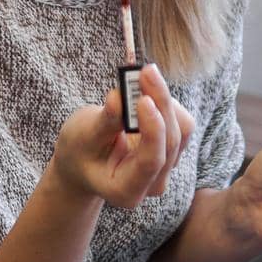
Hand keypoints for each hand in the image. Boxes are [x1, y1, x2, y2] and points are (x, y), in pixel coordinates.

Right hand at [50, 63, 196, 206]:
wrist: (84, 158)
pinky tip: (147, 91)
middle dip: (160, 103)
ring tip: (142, 77)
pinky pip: (181, 123)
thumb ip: (105, 122)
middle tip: (145, 71)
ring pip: (181, 129)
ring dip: (164, 99)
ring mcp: (166, 167)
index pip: (151, 161)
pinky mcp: (173, 149)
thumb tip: (120, 98)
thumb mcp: (83, 137)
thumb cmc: (80, 151)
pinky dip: (166, 103)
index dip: (152, 129)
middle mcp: (153, 184)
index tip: (144, 99)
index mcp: (126, 190)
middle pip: (170, 141)